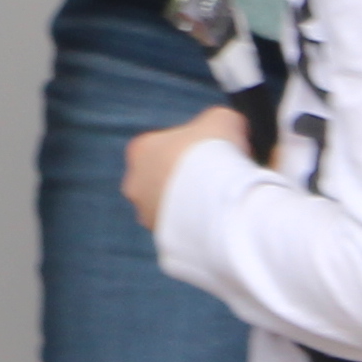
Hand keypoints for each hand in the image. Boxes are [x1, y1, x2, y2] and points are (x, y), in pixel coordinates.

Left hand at [122, 105, 249, 230]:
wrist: (218, 200)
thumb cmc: (214, 152)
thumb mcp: (222, 119)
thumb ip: (217, 123)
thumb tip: (227, 130)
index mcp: (140, 150)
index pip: (164, 145)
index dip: (192, 148)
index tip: (214, 152)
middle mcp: (134, 184)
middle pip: (164, 178)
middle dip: (188, 179)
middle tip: (219, 179)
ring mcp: (147, 216)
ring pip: (172, 207)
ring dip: (192, 205)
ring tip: (222, 203)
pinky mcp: (163, 241)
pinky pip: (182, 231)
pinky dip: (198, 227)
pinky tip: (220, 221)